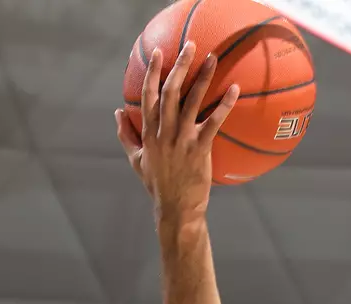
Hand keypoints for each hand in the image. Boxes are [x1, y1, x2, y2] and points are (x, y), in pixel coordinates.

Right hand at [114, 41, 240, 226]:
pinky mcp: (200, 149)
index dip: (152, 72)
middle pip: (169, 92)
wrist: (176, 210)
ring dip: (203, 77)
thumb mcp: (136, 160)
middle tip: (190, 46)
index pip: (147, 96)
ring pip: (191, 102)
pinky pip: (214, 122)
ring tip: (212, 59)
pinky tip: (234, 89)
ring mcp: (182, 140)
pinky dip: (224, 104)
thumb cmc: (157, 185)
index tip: (158, 53)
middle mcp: (163, 133)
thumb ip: (125, 135)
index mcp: (148, 133)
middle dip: (179, 66)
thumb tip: (117, 113)